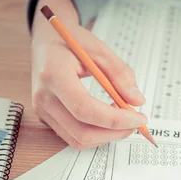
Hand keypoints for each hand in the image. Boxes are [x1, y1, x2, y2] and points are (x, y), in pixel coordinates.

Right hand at [31, 0, 147, 149]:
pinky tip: (107, 118)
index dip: (115, 119)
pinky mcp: (46, 117)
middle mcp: (43, 97)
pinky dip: (95, 135)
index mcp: (54, 74)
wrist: (47, 39)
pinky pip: (72, 137)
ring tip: (122, 117)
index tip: (139, 117)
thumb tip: (137, 101)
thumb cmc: (72, 41)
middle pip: (81, 131)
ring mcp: (42, 110)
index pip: (84, 108)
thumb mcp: (100, 50)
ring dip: (106, 136)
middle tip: (136, 122)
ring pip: (77, 140)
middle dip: (114, 133)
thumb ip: (120, 75)